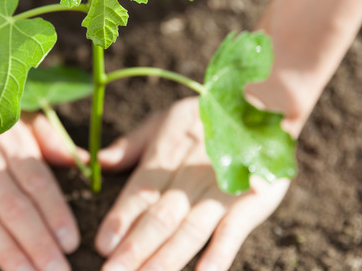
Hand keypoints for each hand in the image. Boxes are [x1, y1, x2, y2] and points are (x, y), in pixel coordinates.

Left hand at [95, 97, 291, 270]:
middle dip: (135, 249)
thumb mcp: (164, 120)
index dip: (121, 219)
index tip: (101, 244)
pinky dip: (219, 254)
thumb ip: (131, 145)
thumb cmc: (205, 117)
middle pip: (160, 218)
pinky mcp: (250, 202)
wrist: (264, 105)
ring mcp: (220, 192)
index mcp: (165, 157)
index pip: (139, 193)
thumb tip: (97, 162)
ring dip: (166, 259)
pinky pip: (233, 232)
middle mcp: (189, 178)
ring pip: (189, 230)